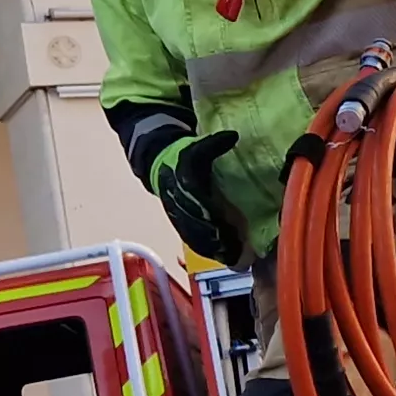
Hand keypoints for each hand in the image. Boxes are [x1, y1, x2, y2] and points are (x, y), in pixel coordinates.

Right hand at [134, 123, 241, 264]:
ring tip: (232, 259)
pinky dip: (207, 250)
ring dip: (213, 249)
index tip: (229, 229)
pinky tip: (222, 257)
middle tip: (237, 251)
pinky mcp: (180, 223)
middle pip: (199, 226)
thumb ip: (215, 144)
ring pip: (195, 236)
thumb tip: (232, 136)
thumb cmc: (183, 156)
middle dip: (217, 239)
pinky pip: (192, 240)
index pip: (201, 204)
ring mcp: (178, 216)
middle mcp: (180, 204)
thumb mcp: (197, 147)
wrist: (158, 165)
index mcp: (186, 185)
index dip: (214, 218)